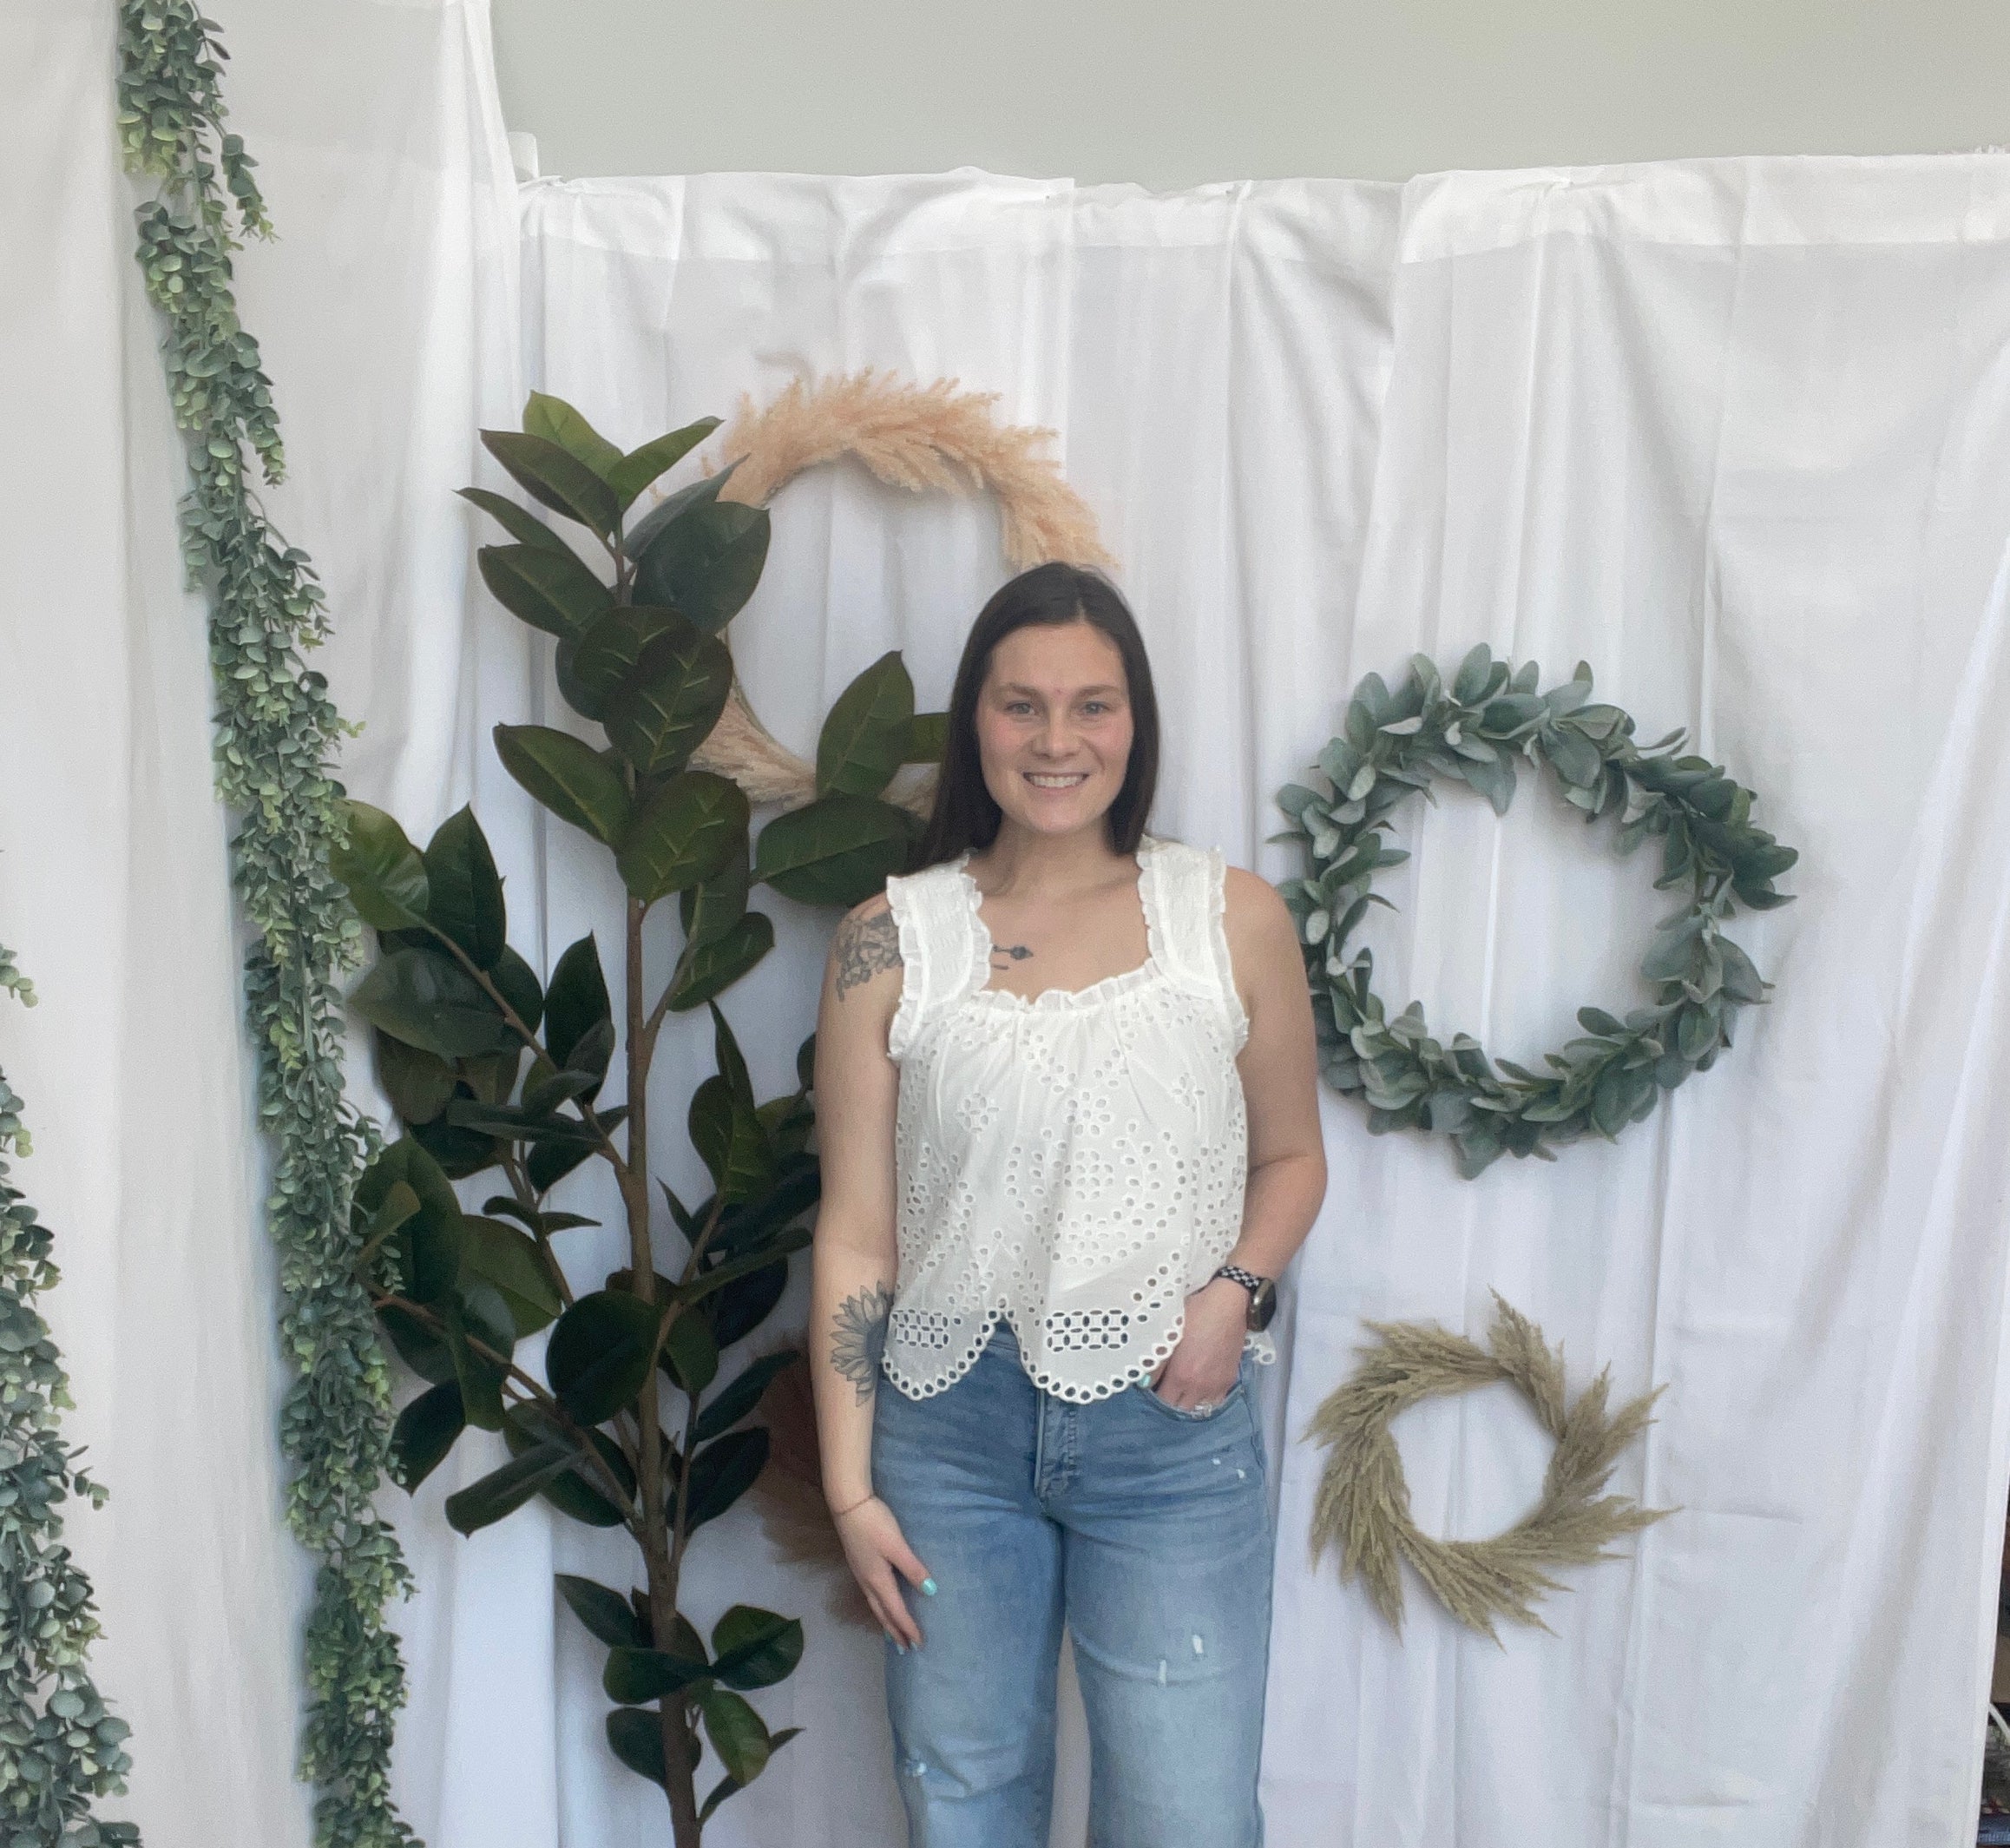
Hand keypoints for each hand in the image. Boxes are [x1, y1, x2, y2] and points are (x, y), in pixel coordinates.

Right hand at [832, 1495, 933, 1648]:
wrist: (848, 1505)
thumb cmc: (875, 1524)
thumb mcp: (897, 1546)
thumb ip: (913, 1569)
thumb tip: (931, 1592)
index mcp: (878, 1580)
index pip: (896, 1611)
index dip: (908, 1628)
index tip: (919, 1644)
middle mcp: (868, 1582)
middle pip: (883, 1614)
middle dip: (895, 1632)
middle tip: (906, 1649)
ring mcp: (861, 1573)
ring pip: (875, 1606)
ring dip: (886, 1622)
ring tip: (893, 1635)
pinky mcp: (859, 1563)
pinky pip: (871, 1596)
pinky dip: (879, 1607)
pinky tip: (881, 1602)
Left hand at [1149, 1277, 1246, 1410]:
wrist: (1227, 1305)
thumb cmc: (1195, 1313)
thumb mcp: (1169, 1333)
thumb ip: (1157, 1361)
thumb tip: (1144, 1382)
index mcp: (1181, 1375)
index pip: (1163, 1401)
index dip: (1156, 1394)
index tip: (1153, 1384)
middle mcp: (1199, 1386)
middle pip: (1181, 1408)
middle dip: (1171, 1400)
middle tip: (1167, 1386)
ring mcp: (1216, 1385)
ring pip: (1199, 1407)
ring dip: (1189, 1400)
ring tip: (1184, 1387)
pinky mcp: (1229, 1380)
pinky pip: (1215, 1400)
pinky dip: (1206, 1397)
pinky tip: (1201, 1385)